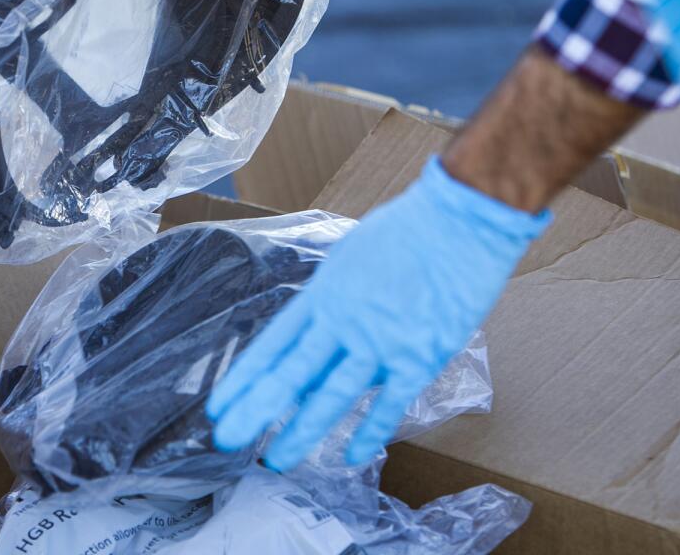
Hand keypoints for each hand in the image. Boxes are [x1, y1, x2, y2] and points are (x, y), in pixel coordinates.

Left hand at [206, 156, 550, 468]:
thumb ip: (332, 300)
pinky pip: (390, 403)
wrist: (460, 220)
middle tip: (227, 440)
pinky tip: (350, 455)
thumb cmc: (407, 230)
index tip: (220, 404)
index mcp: (323, 295)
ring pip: (332, 395)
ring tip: (276, 458)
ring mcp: (380, 343)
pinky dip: (370, 431)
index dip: (245, 377)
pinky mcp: (419, 357)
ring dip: (302, 430)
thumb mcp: (350, 258)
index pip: (273, 344)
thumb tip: (316, 335)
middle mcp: (343, 322)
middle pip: (291, 373)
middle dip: (257, 409)